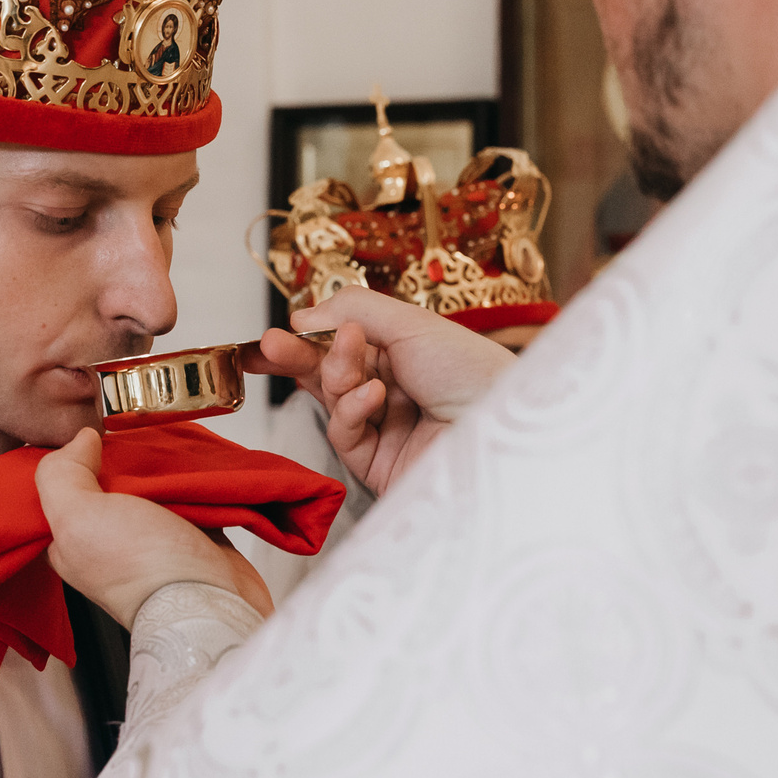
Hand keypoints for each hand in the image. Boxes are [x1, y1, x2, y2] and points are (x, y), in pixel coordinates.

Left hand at [35, 429, 274, 627]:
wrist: (210, 603)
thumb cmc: (140, 568)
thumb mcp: (77, 516)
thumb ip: (62, 474)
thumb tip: (80, 440)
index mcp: (71, 543)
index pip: (61, 490)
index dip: (71, 457)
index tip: (88, 434)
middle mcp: (108, 543)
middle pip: (109, 483)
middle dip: (120, 456)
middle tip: (131, 434)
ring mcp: (152, 541)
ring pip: (151, 487)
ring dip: (160, 466)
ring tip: (166, 443)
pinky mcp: (192, 537)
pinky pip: (189, 497)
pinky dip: (193, 480)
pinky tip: (195, 463)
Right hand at [243, 287, 515, 496]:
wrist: (508, 428)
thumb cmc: (475, 370)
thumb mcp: (411, 323)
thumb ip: (353, 310)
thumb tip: (303, 317)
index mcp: (406, 353)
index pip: (342, 344)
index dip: (305, 338)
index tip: (271, 333)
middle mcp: (396, 390)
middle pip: (329, 373)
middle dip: (299, 357)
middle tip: (268, 345)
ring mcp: (388, 430)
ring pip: (333, 401)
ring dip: (336, 375)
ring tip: (353, 360)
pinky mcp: (381, 466)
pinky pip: (346, 433)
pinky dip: (352, 409)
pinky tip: (373, 395)